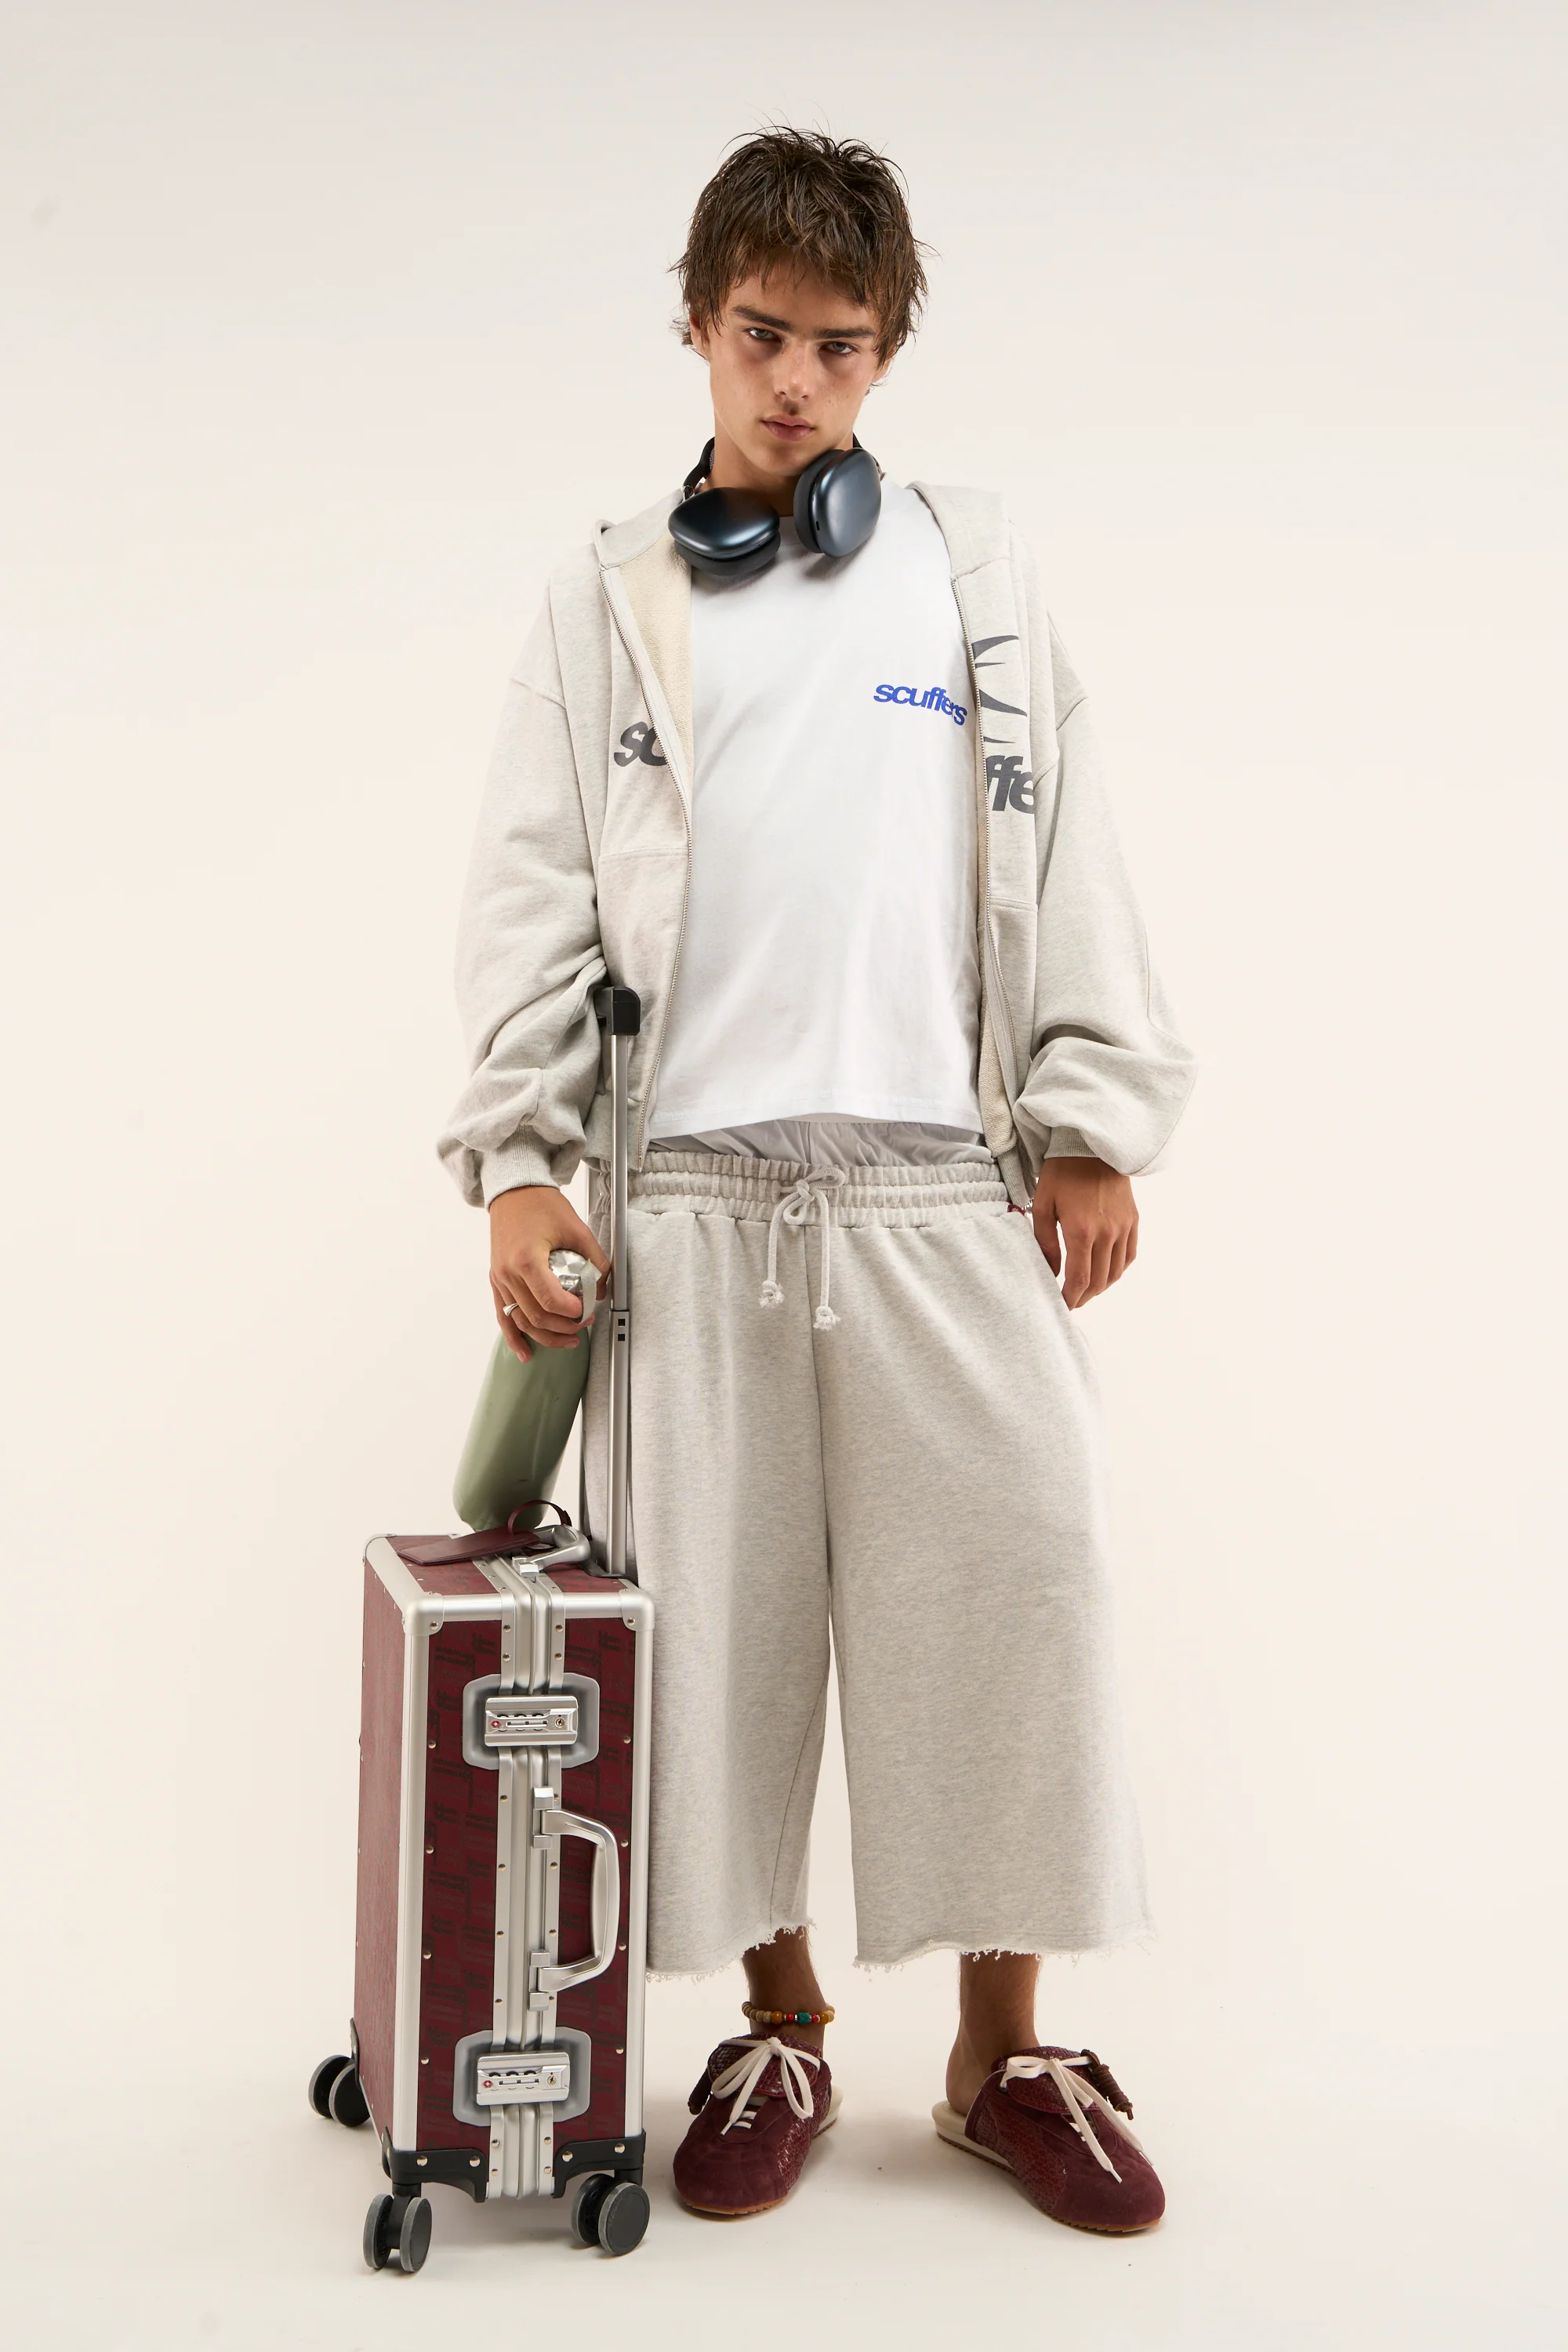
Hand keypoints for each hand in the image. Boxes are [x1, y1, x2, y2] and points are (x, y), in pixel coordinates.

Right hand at [488, 1186, 609, 1362]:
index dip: (573, 1313)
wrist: (514, 1191)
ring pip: (521, 1321)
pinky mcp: (496, 1280)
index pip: (551, 1301)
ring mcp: (499, 1279)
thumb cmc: (541, 1205)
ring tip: (570, 1340)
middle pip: (537, 1317)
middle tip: (586, 1322)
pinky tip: (525, 1352)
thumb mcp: (576, 1228)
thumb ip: (595, 1260)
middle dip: (565, 1327)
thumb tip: (603, 1288)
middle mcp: (508, 1273)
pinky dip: (514, 1337)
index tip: (587, 1310)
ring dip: (546, 1337)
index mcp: (527, 1260)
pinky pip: (503, 1316)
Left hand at [1031, 1157, 1137, 1308]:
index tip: (1061, 1305)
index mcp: (1081, 1231)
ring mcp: (1123, 1228)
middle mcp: (1107, 1233)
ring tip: (1085, 1290)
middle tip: (1071, 1301)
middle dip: (1084, 1297)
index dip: (1071, 1298)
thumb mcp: (1043, 1205)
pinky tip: (1105, 1272)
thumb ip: (1045, 1242)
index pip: (1080, 1279)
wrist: (1092, 1147)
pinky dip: (1117, 1271)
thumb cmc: (1062, 1173)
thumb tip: (1050, 1271)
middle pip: (1099, 1281)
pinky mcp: (1133, 1221)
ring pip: (1115, 1272)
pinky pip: (1129, 1256)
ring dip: (1100, 1287)